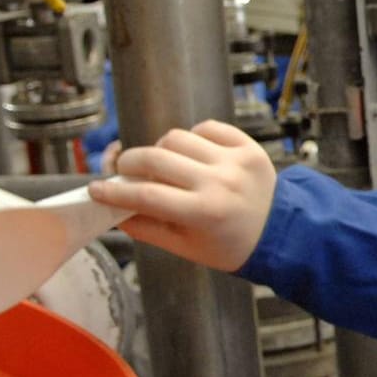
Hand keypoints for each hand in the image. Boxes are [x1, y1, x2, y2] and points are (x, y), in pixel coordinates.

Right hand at [87, 120, 275, 271]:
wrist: (280, 232)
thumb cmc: (230, 245)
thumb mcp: (186, 248)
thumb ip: (146, 228)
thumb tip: (112, 211)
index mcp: (204, 213)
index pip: (146, 195)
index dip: (114, 190)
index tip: (96, 187)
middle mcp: (220, 182)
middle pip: (156, 158)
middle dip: (130, 162)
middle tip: (124, 170)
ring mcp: (235, 161)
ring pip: (178, 138)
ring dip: (161, 149)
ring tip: (163, 165)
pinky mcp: (248, 146)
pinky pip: (208, 128)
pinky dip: (193, 137)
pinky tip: (192, 154)